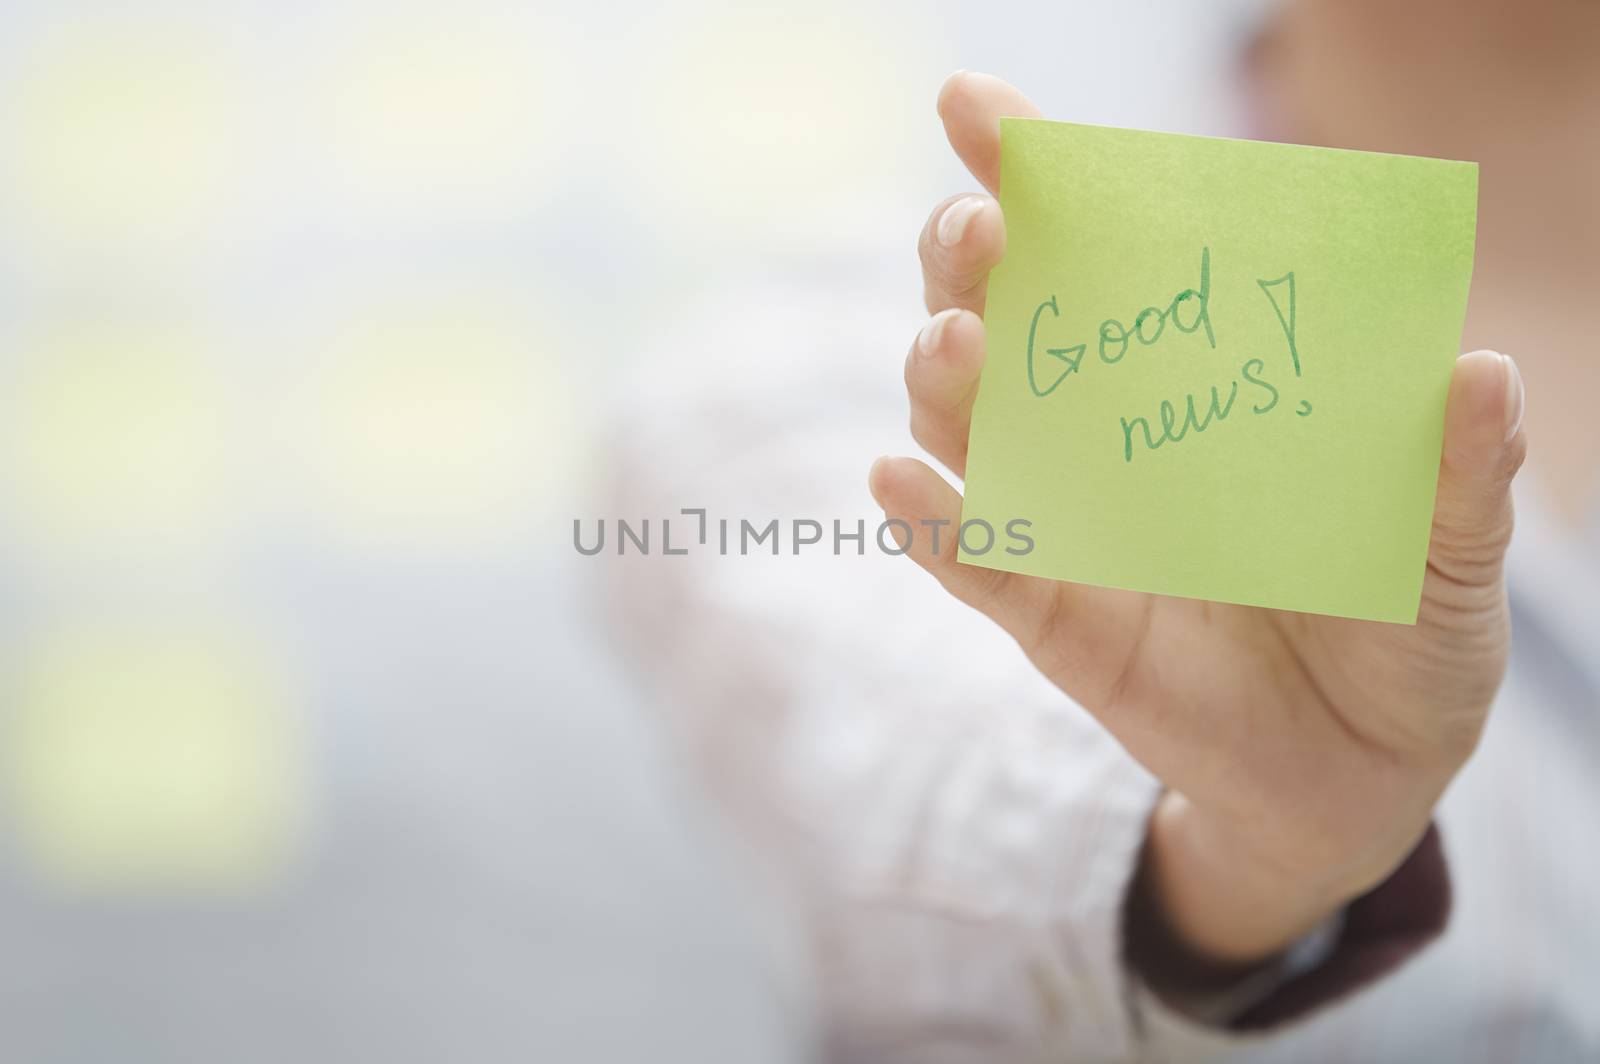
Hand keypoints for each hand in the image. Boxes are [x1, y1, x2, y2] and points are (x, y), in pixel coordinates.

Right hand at [872, 73, 1526, 979]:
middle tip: (985, 231)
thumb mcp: (1450, 547)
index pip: (1102, 253)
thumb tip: (1481, 373)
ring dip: (944, 376)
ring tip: (957, 341)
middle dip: (972, 259)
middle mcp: (1113, 431)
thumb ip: (1459, 472)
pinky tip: (899, 482)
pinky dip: (934, 524)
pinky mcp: (1053, 619)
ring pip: (968, 424)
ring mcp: (1072, 521)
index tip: (978, 108)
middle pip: (1004, 316)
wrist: (1362, 773)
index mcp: (1197, 377)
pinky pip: (977, 562)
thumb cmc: (1402, 628)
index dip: (1032, 176)